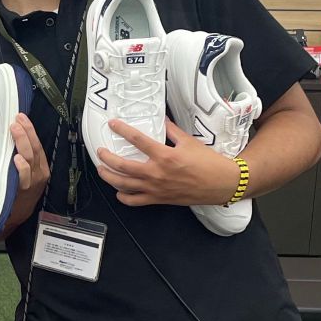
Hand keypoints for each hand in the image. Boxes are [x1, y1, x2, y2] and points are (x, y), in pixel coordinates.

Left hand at [8, 113, 49, 226]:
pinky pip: (24, 178)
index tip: (21, 117)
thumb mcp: (26, 173)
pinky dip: (21, 168)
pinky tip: (16, 159)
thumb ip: (22, 157)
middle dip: (27, 132)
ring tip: (15, 130)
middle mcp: (39, 173)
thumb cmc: (20, 191)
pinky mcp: (23, 191)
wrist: (18, 214)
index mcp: (41, 167)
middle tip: (17, 120)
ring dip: (22, 143)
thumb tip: (11, 137)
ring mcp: (32, 182)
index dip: (30, 130)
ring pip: (30, 159)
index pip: (37, 144)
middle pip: (35, 149)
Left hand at [96, 118, 241, 206]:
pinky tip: (119, 190)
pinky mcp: (158, 199)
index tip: (113, 124)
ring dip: (108, 176)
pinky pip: (134, 201)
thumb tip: (162, 119)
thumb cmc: (208, 163)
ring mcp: (155, 188)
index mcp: (164, 156)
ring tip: (102, 169)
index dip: (122, 130)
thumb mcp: (189, 141)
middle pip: (121, 166)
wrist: (220, 184)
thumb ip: (172, 130)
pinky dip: (122, 196)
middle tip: (100, 151)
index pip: (137, 140)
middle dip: (106, 157)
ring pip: (123, 185)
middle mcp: (156, 173)